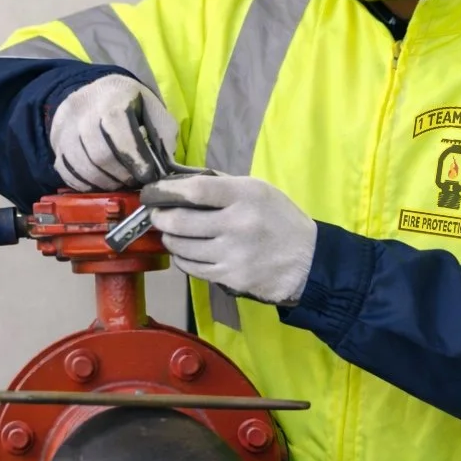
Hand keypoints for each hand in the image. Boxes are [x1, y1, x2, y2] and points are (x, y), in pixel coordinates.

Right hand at [48, 74, 178, 190]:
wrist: (96, 94)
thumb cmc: (131, 104)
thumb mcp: (153, 109)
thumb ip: (163, 135)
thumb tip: (164, 168)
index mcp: (112, 97)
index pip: (120, 132)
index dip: (136, 159)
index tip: (149, 175)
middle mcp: (83, 110)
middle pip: (100, 154)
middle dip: (122, 174)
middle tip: (135, 181)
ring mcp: (65, 127)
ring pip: (83, 167)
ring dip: (106, 182)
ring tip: (120, 182)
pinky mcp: (56, 143)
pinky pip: (67, 172)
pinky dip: (86, 183)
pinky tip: (102, 182)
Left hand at [139, 174, 316, 304]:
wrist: (308, 262)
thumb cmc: (280, 220)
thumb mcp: (259, 190)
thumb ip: (221, 184)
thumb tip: (179, 182)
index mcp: (245, 195)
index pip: (194, 190)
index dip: (165, 191)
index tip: (152, 193)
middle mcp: (237, 224)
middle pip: (180, 221)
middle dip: (160, 218)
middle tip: (157, 215)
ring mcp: (233, 254)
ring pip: (181, 247)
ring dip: (169, 239)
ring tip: (171, 233)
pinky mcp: (230, 278)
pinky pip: (191, 268)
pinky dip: (182, 259)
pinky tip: (187, 252)